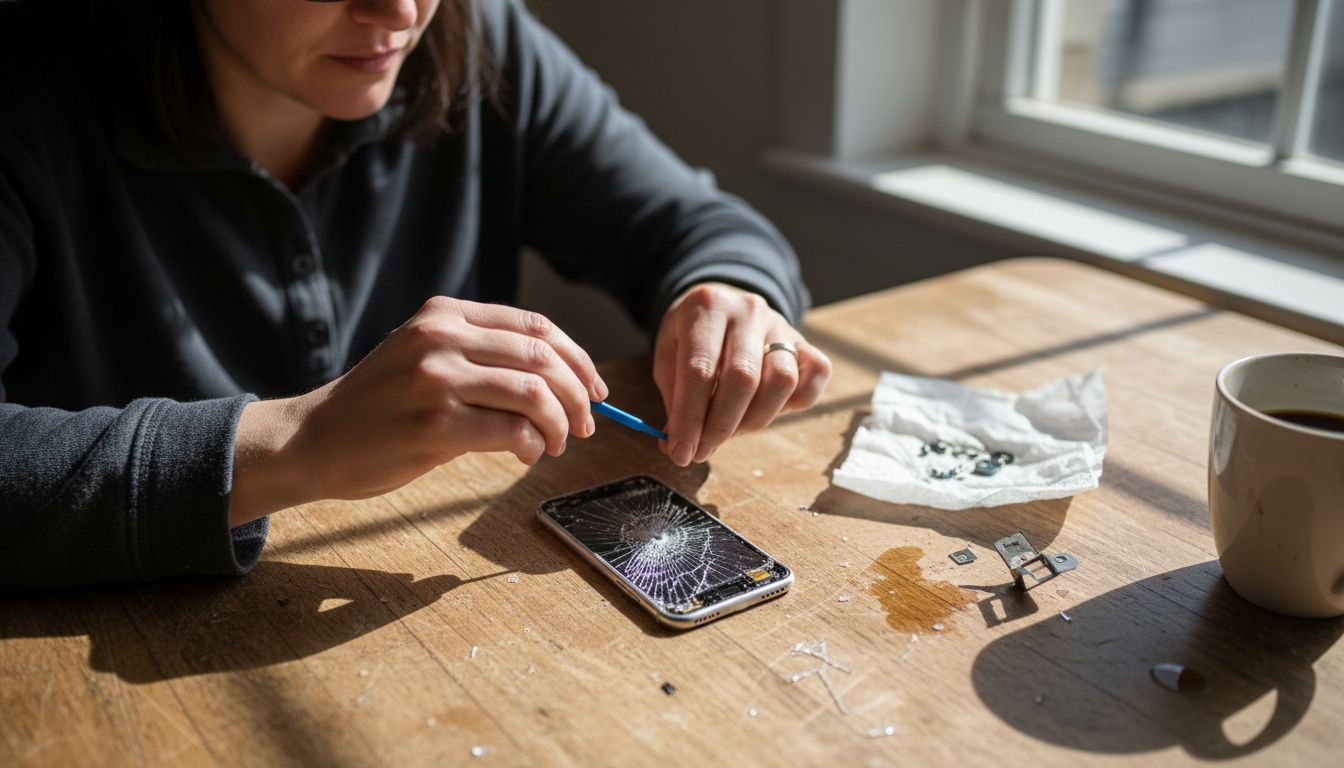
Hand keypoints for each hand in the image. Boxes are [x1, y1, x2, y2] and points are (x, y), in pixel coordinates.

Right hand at [229, 297, 606, 525]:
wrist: (312, 439)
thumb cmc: (378, 405)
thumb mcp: (422, 355)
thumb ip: (479, 354)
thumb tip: (558, 378)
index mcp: (444, 314)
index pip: (535, 326)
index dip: (578, 358)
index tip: (595, 389)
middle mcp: (441, 337)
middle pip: (542, 356)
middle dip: (578, 394)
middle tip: (587, 424)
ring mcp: (437, 381)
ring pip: (534, 393)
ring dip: (560, 423)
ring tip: (558, 443)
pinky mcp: (434, 426)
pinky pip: (511, 431)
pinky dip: (532, 445)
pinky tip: (528, 454)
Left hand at [653, 282, 830, 465]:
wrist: (721, 305)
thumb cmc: (690, 337)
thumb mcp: (668, 357)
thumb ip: (675, 398)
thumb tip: (679, 444)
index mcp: (707, 308)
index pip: (700, 370)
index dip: (690, 419)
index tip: (682, 453)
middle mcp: (748, 311)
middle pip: (743, 378)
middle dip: (721, 426)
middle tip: (702, 451)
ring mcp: (781, 324)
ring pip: (782, 380)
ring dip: (755, 419)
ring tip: (731, 429)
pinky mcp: (804, 341)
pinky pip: (816, 376)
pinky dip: (796, 403)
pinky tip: (766, 408)